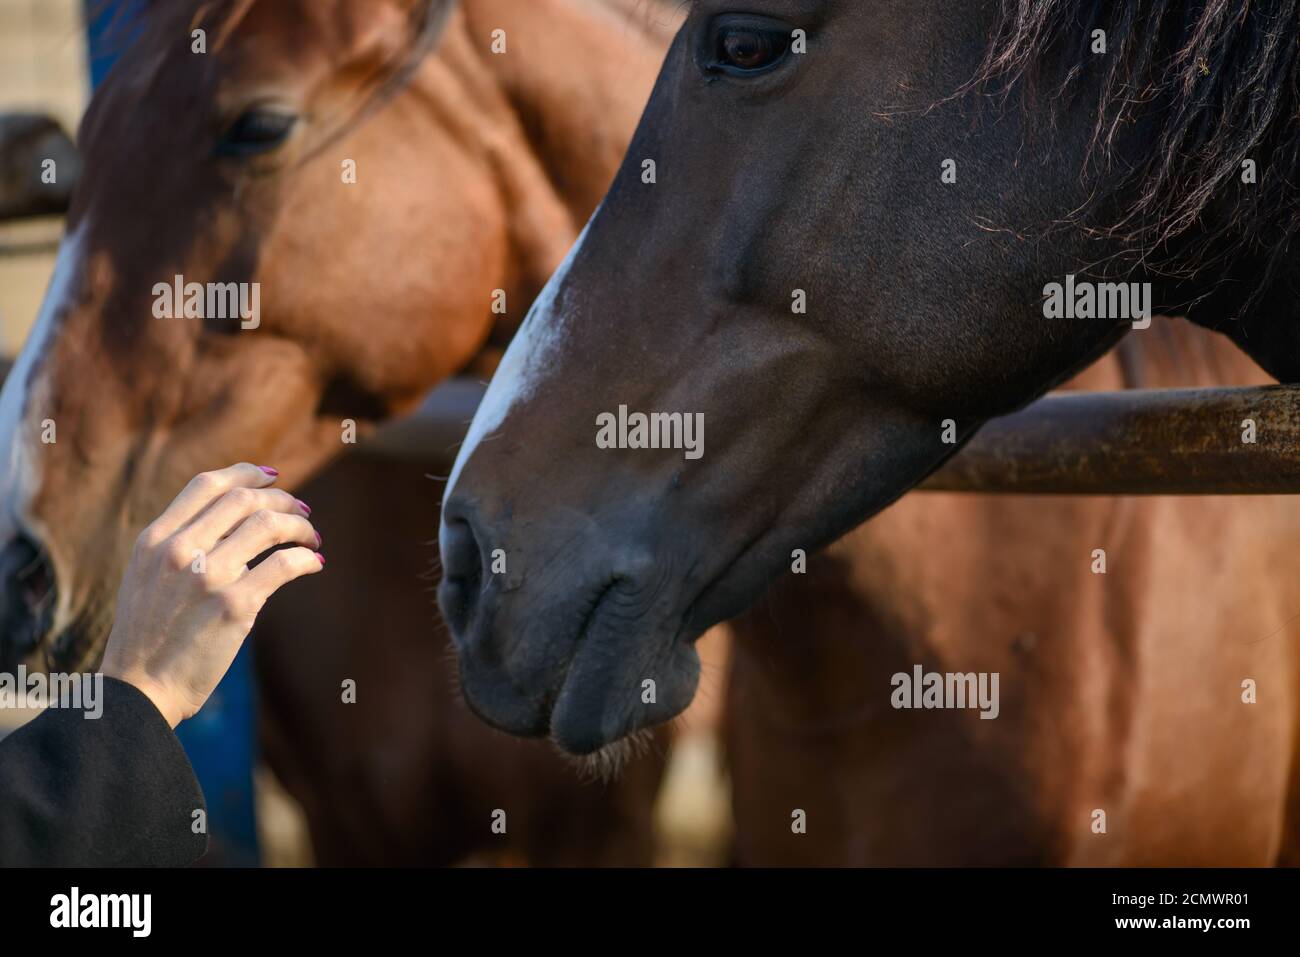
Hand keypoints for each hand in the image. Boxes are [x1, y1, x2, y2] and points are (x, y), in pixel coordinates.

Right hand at [100, 463, 323, 726]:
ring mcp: (208, 576)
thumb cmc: (147, 638)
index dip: (246, 473)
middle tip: (303, 513)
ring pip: (269, 525)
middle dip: (282, 500)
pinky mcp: (235, 605)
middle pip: (245, 499)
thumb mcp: (146, 577)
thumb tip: (234, 524)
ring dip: (300, 527)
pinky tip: (314, 563)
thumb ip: (180, 546)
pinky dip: (307, 558)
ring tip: (312, 537)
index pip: (207, 485)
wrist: (139, 690)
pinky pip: (284, 564)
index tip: (273, 477)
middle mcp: (179, 550)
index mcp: (155, 540)